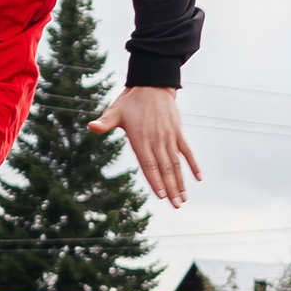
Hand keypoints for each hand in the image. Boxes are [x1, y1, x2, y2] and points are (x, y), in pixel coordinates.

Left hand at [91, 86, 202, 207]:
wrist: (152, 84)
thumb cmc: (130, 101)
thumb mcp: (114, 111)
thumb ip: (104, 122)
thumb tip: (91, 126)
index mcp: (140, 139)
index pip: (149, 164)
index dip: (156, 180)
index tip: (162, 195)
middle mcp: (156, 140)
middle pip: (165, 168)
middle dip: (171, 188)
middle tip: (176, 205)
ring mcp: (169, 136)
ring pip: (176, 163)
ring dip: (181, 181)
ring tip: (183, 199)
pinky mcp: (177, 132)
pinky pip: (187, 150)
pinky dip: (193, 164)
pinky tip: (198, 178)